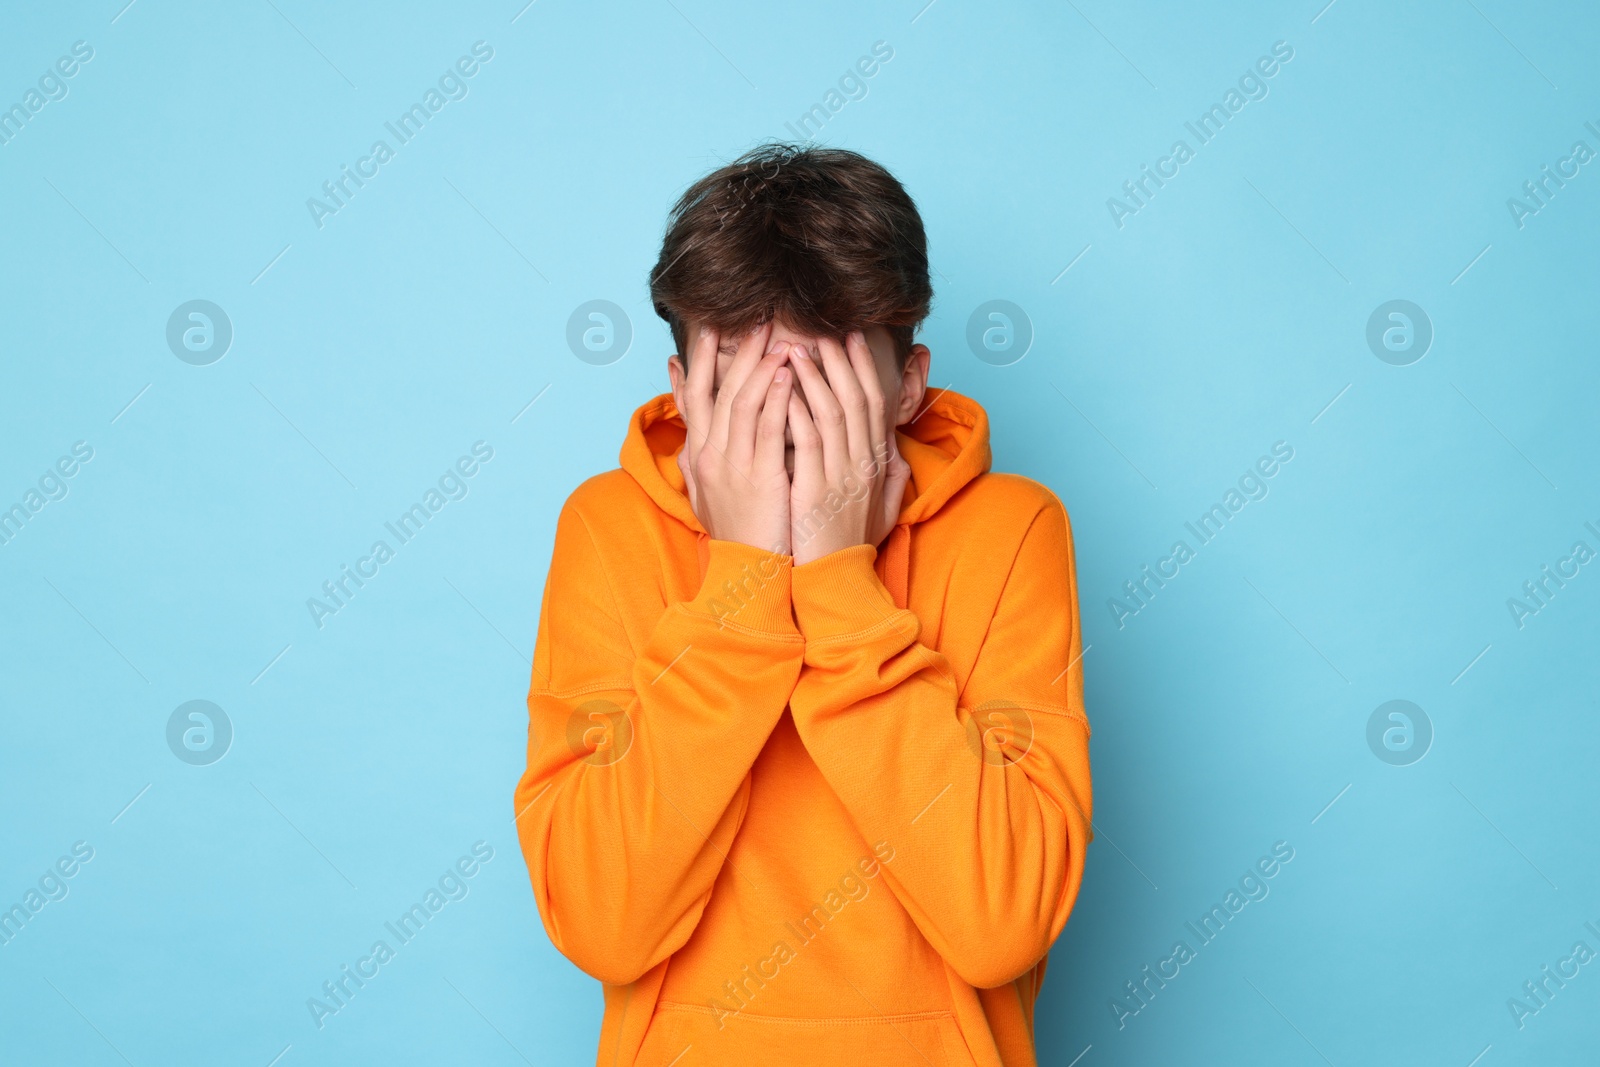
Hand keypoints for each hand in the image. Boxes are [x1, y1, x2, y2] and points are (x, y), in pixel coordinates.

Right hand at [676, 324, 794, 554]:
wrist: (748, 573)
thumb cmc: (737, 534)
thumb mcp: (705, 499)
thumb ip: (696, 468)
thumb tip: (684, 448)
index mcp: (699, 457)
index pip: (694, 399)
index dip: (699, 363)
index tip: (706, 331)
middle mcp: (710, 455)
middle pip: (719, 391)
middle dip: (735, 353)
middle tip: (753, 321)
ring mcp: (733, 465)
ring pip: (742, 402)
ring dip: (759, 366)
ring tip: (777, 338)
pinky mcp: (760, 477)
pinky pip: (768, 428)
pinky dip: (776, 397)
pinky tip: (787, 374)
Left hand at [786, 331, 910, 565]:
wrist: (836, 582)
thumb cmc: (852, 546)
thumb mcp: (882, 512)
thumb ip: (891, 482)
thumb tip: (898, 458)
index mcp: (876, 465)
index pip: (873, 404)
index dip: (864, 368)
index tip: (851, 339)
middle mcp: (864, 464)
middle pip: (855, 398)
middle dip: (840, 360)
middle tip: (823, 328)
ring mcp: (841, 476)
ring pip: (831, 412)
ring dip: (814, 377)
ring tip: (794, 348)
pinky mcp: (815, 489)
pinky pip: (806, 440)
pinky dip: (795, 410)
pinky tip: (781, 389)